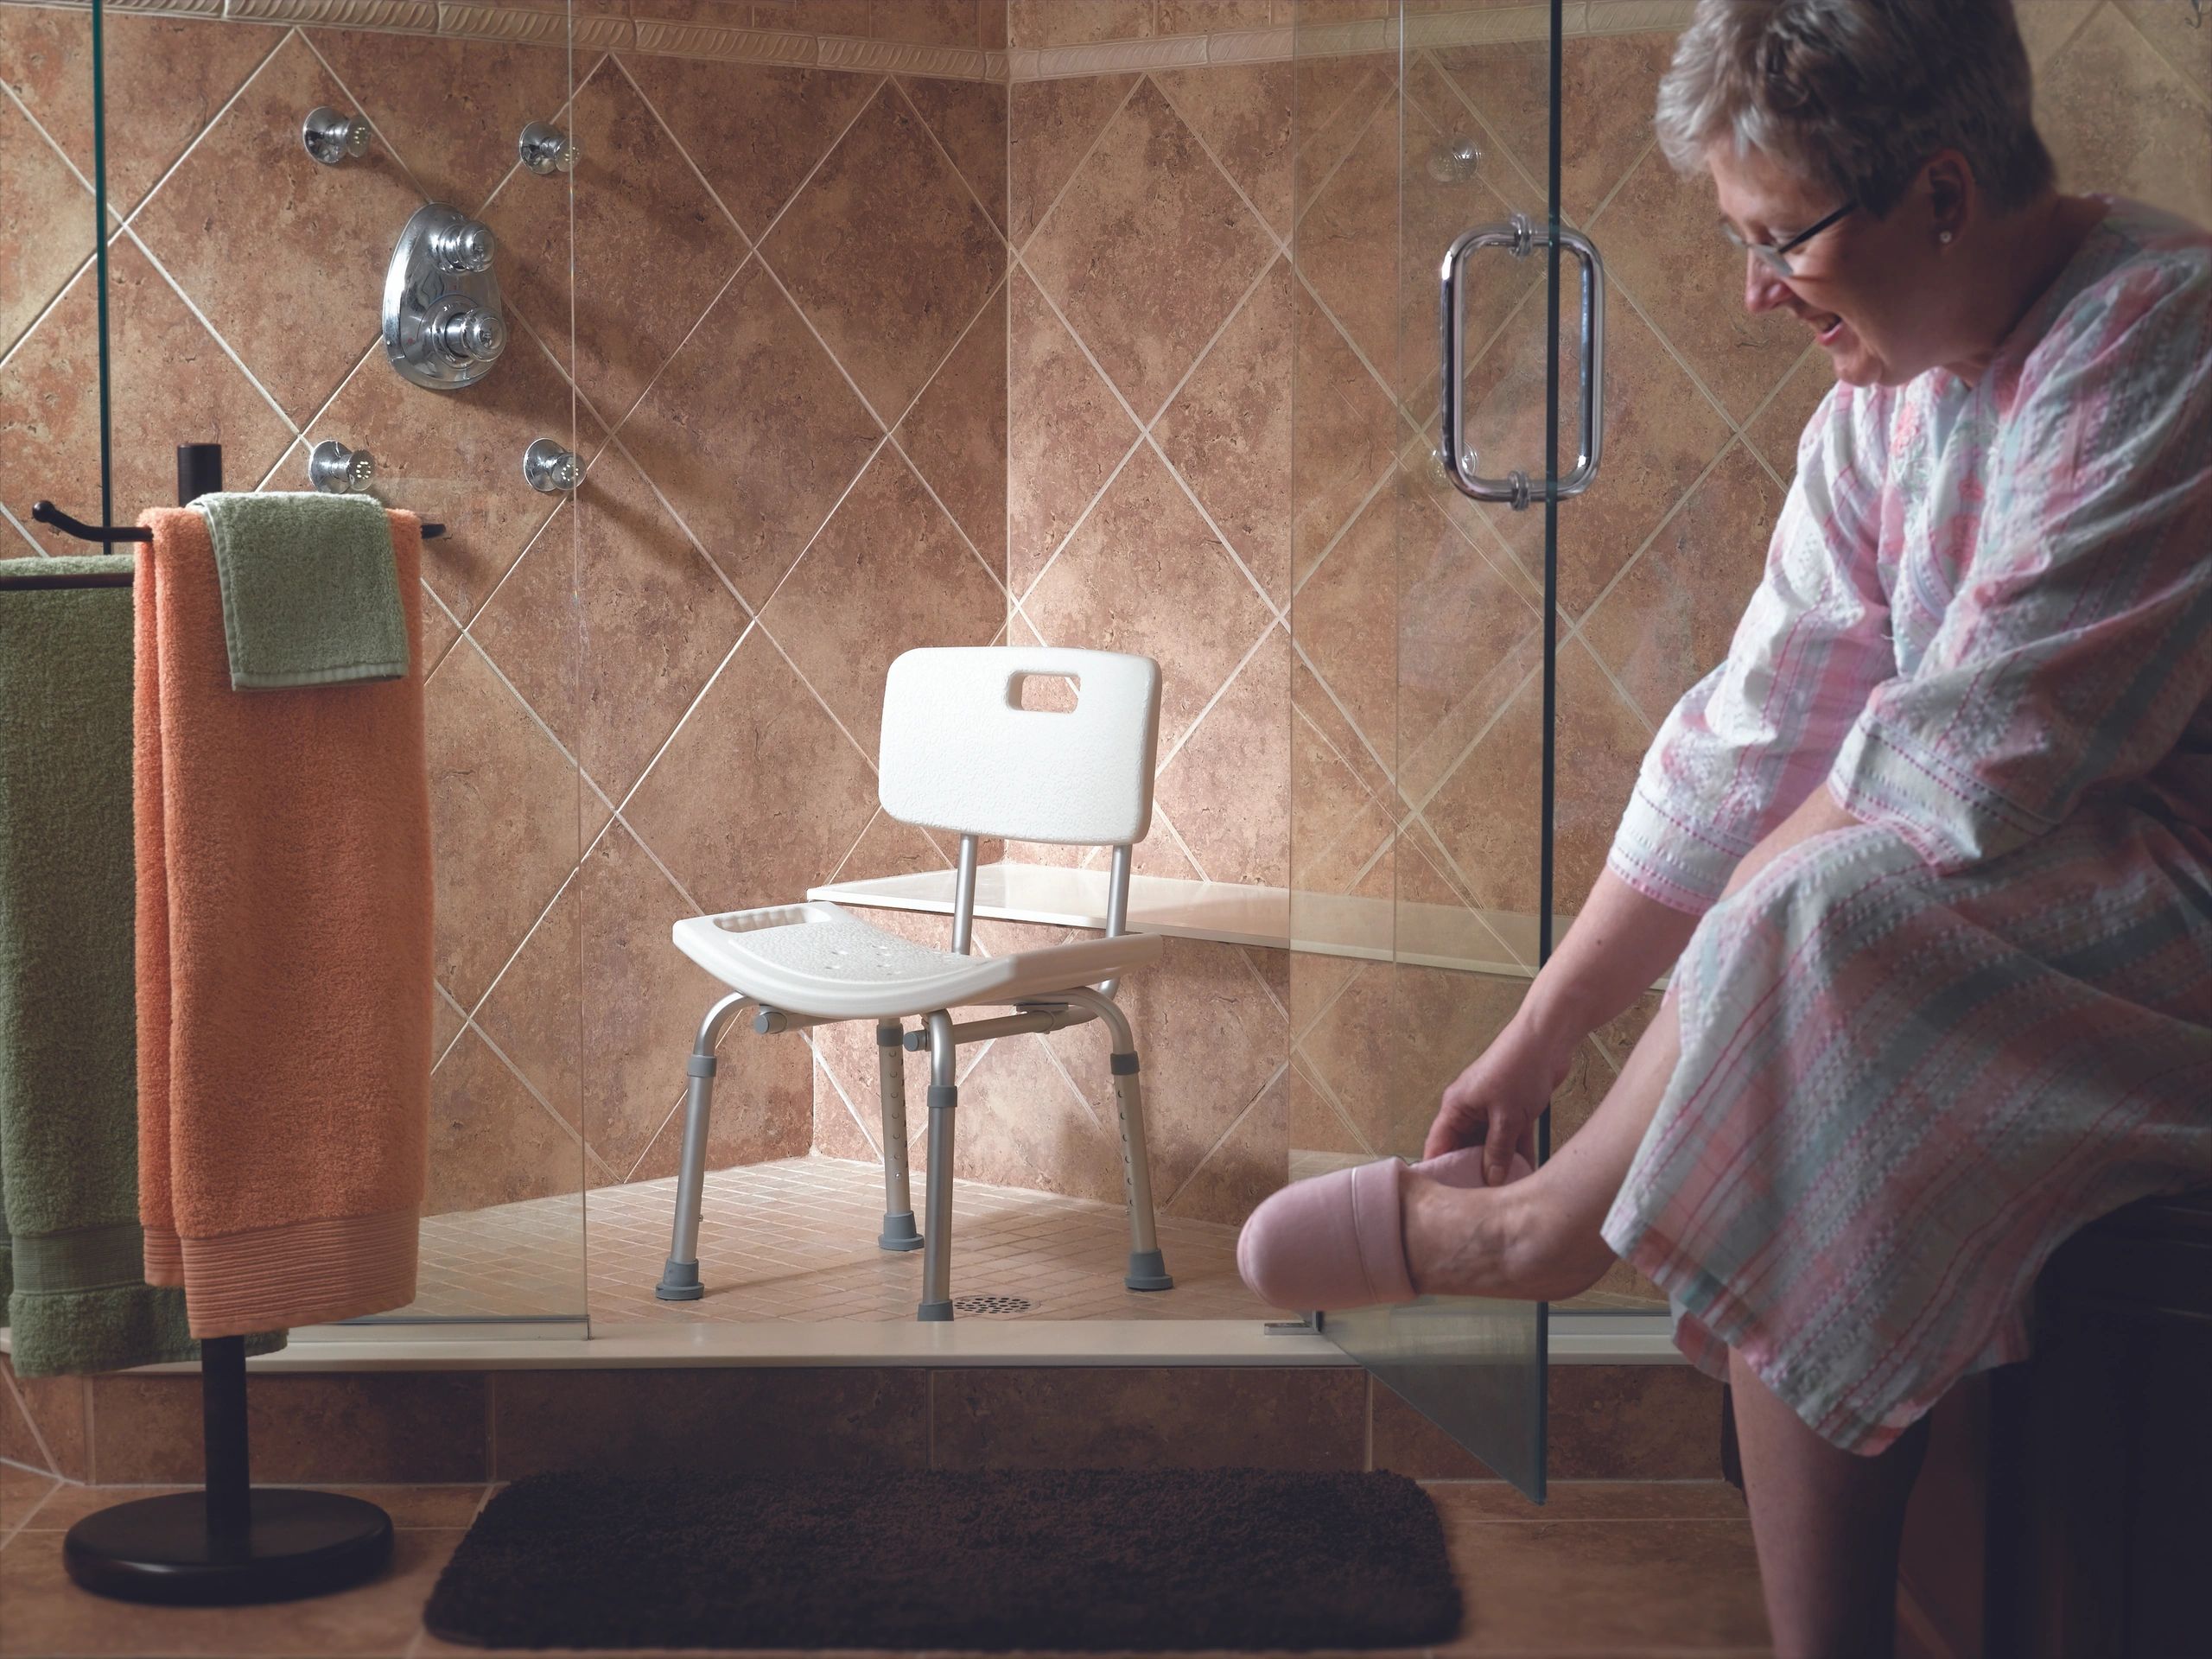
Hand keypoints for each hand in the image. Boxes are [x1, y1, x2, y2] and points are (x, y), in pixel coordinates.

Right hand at [1421, 1013, 1575, 1182]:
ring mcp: (1492, 1110)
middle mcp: (1469, 1109)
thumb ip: (1497, 1150)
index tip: (1444, 1196)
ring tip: (1505, 1193)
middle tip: (1481, 1202)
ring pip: (1490, 1145)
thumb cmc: (1518, 1069)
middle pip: (1464, 1148)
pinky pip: (1511, 1138)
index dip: (1438, 1169)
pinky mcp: (1514, 1110)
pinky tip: (1526, 1173)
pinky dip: (1517, 1153)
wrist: (1548, 1039)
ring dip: (1499, 1165)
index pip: (1438, 1145)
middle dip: (1473, 1173)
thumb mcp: (1506, 1117)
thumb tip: (1490, 1179)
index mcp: (1456, 1107)